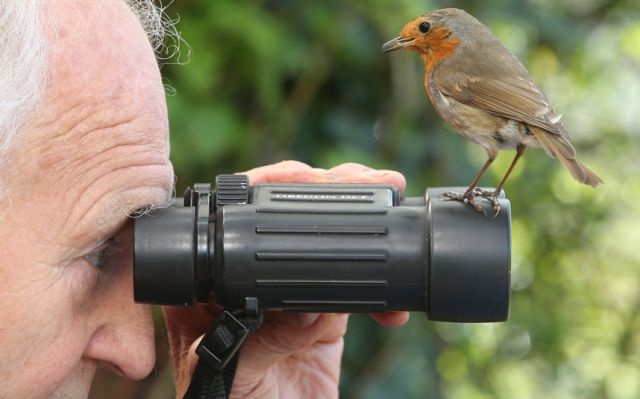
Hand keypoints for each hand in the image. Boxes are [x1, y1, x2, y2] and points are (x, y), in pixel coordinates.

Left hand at [163, 161, 408, 397]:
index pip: (233, 220)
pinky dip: (381, 292)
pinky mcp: (325, 316)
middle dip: (327, 192)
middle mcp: (247, 280)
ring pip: (324, 242)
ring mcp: (289, 295)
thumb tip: (307, 309)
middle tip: (366, 181)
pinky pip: (353, 289)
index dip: (267, 187)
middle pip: (284, 217)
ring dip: (360, 227)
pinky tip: (391, 307)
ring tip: (389, 212)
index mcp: (209, 286)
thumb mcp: (236, 378)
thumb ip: (263, 344)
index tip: (307, 176)